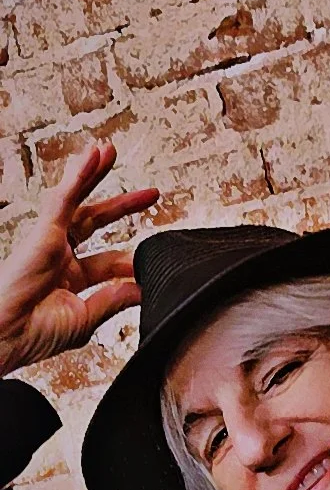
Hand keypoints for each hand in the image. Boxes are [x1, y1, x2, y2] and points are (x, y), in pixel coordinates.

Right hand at [0, 143, 157, 376]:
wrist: (6, 338)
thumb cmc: (33, 335)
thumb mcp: (85, 318)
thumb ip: (113, 300)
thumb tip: (141, 289)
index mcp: (70, 279)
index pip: (108, 261)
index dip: (132, 259)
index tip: (155, 260)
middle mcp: (59, 256)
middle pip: (94, 220)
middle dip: (122, 205)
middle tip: (150, 193)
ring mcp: (50, 242)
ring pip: (76, 200)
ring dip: (93, 174)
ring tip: (109, 151)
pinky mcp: (42, 233)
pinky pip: (62, 199)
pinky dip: (78, 177)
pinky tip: (92, 157)